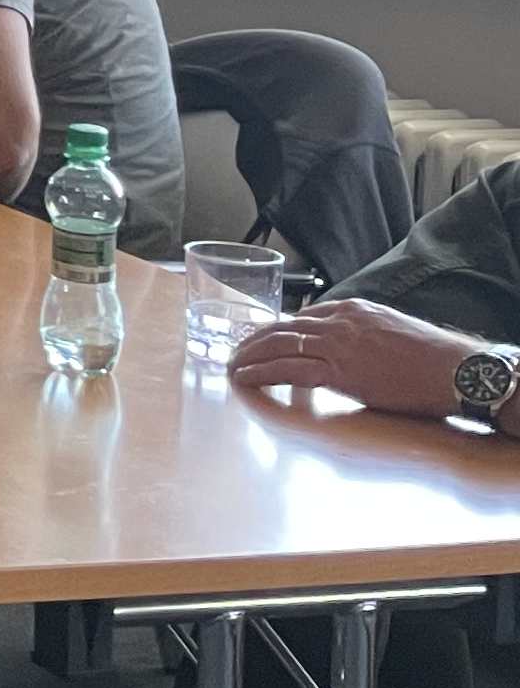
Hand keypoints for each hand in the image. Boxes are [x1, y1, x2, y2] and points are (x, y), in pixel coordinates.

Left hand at [228, 299, 508, 423]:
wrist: (455, 369)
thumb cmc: (432, 357)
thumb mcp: (391, 331)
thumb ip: (363, 334)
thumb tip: (350, 348)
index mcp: (352, 309)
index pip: (302, 316)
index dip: (277, 329)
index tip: (262, 339)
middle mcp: (339, 322)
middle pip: (282, 327)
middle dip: (254, 339)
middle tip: (236, 351)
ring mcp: (338, 345)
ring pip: (279, 345)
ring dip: (250, 356)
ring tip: (232, 365)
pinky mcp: (340, 372)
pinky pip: (289, 371)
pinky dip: (262, 373)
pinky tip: (245, 378)